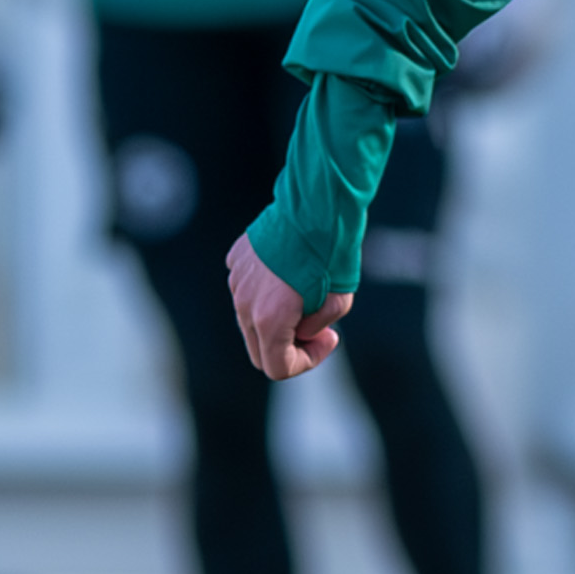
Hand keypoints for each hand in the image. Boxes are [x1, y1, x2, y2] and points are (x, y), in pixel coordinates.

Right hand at [226, 233, 351, 377]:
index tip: (330, 339)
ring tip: (307, 297)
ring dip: (277, 320)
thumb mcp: (339, 301)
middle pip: (259, 349)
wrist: (316, 205)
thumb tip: (303, 331)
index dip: (307, 362)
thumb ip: (316, 327)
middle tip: (318, 328)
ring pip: (251, 320)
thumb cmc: (332, 254)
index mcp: (269, 319)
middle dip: (290, 348)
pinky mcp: (236, 261)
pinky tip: (291, 275)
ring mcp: (236, 282)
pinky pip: (247, 290)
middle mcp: (244, 304)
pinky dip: (267, 293)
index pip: (277, 368)